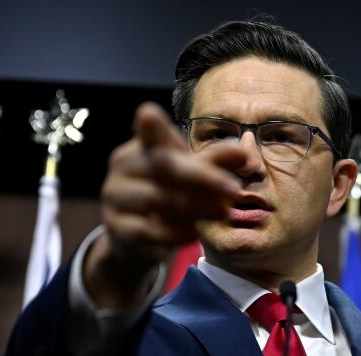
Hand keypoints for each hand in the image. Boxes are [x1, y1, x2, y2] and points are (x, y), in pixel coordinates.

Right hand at [83, 102, 245, 308]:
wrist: (137, 237)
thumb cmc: (170, 193)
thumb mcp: (192, 174)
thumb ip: (215, 161)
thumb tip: (244, 152)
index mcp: (143, 145)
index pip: (148, 132)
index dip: (149, 125)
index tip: (148, 114)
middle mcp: (123, 166)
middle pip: (162, 167)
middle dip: (202, 178)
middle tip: (234, 190)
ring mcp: (116, 197)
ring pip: (156, 200)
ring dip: (195, 207)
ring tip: (223, 211)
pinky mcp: (117, 229)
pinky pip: (148, 230)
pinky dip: (175, 232)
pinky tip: (195, 232)